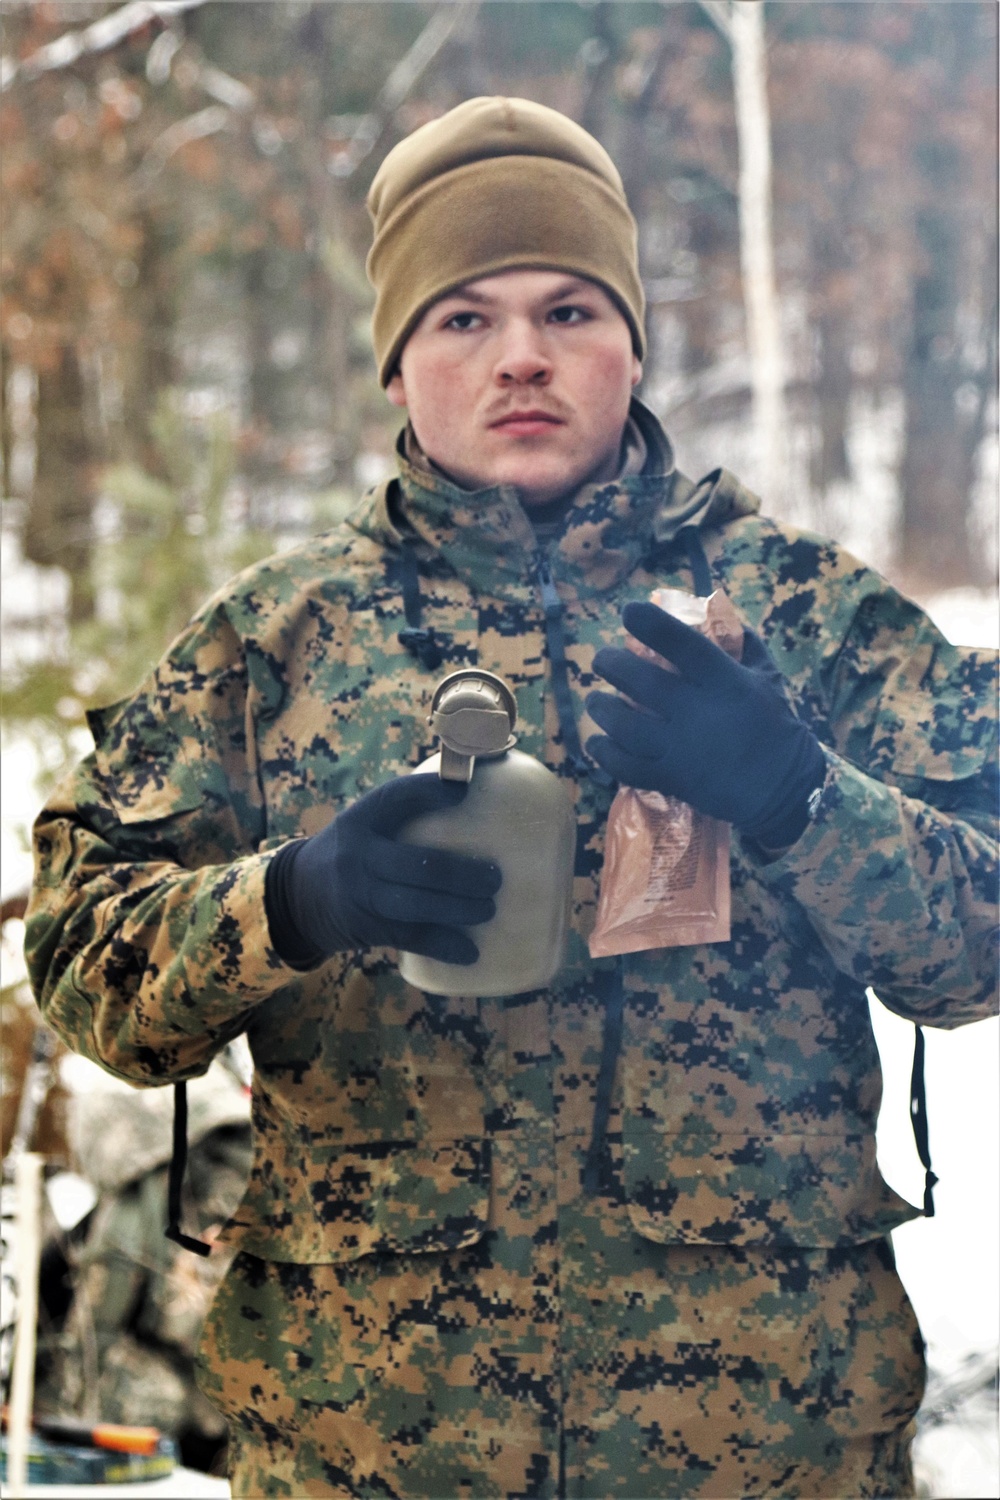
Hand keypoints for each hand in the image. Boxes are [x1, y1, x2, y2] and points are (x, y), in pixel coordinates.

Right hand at [266, 776, 501, 966]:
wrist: (299, 896)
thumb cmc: (354, 851)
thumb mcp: (365, 823)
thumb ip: (406, 810)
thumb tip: (470, 790)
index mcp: (361, 819)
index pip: (393, 798)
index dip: (428, 793)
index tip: (464, 792)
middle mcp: (358, 855)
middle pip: (416, 865)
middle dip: (461, 874)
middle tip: (495, 878)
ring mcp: (361, 895)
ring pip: (415, 905)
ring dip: (458, 910)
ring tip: (489, 909)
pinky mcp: (366, 928)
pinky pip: (410, 938)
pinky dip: (442, 946)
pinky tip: (470, 952)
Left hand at [586, 601, 825, 848]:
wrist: (784, 789)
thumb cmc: (777, 726)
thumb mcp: (769, 677)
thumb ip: (745, 645)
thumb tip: (718, 613)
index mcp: (725, 682)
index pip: (684, 644)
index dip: (652, 625)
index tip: (629, 612)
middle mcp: (698, 712)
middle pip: (641, 682)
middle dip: (612, 665)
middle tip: (601, 659)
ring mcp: (681, 748)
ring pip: (625, 725)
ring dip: (601, 708)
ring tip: (595, 700)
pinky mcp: (672, 778)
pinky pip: (626, 766)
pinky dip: (604, 753)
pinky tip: (596, 741)